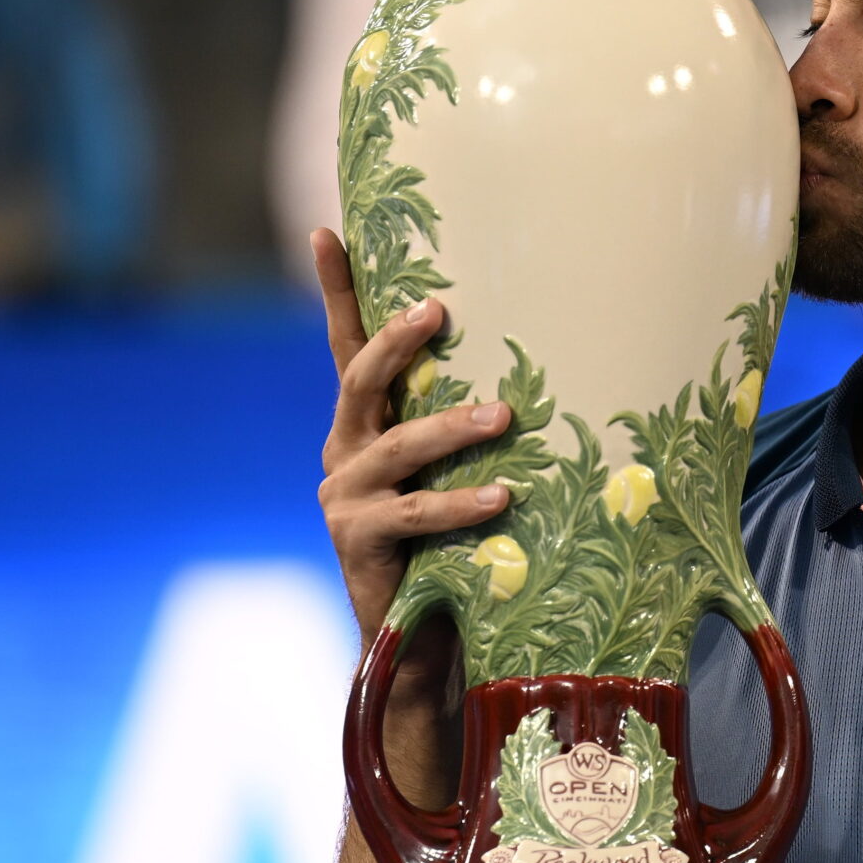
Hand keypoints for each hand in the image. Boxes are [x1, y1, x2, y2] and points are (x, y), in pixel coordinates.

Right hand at [313, 228, 514, 641]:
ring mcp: (344, 494)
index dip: (335, 290)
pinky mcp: (358, 539)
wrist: (417, 631)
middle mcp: (344, 450)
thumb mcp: (449, 471)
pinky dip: (462, 502)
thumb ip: (461, 426)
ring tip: (505, 415)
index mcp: (362, 426)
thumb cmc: (449, 542)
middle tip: (438, 310)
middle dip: (397, 340)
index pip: (346, 347)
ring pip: (400, 446)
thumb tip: (536, 374)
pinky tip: (503, 495)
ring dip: (453, 427)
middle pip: (360, 379)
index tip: (326, 230)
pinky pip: (416, 512)